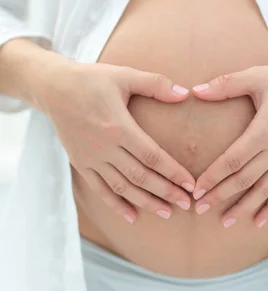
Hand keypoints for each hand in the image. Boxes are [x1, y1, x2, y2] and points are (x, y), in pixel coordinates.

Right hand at [42, 62, 195, 222]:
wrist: (54, 88)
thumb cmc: (92, 79)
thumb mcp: (125, 74)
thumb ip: (156, 85)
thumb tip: (185, 94)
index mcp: (118, 127)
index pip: (152, 156)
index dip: (173, 172)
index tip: (190, 185)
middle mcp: (105, 147)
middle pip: (141, 176)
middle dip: (166, 192)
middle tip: (187, 204)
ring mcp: (91, 158)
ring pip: (122, 187)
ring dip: (146, 202)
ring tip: (167, 212)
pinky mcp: (81, 164)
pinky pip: (100, 189)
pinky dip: (116, 204)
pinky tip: (132, 216)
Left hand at [191, 62, 267, 227]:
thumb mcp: (256, 76)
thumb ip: (225, 85)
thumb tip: (194, 91)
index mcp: (264, 131)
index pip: (232, 161)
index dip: (213, 177)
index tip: (196, 191)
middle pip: (244, 180)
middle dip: (220, 196)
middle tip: (199, 209)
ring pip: (264, 191)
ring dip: (243, 207)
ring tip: (225, 221)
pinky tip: (258, 221)